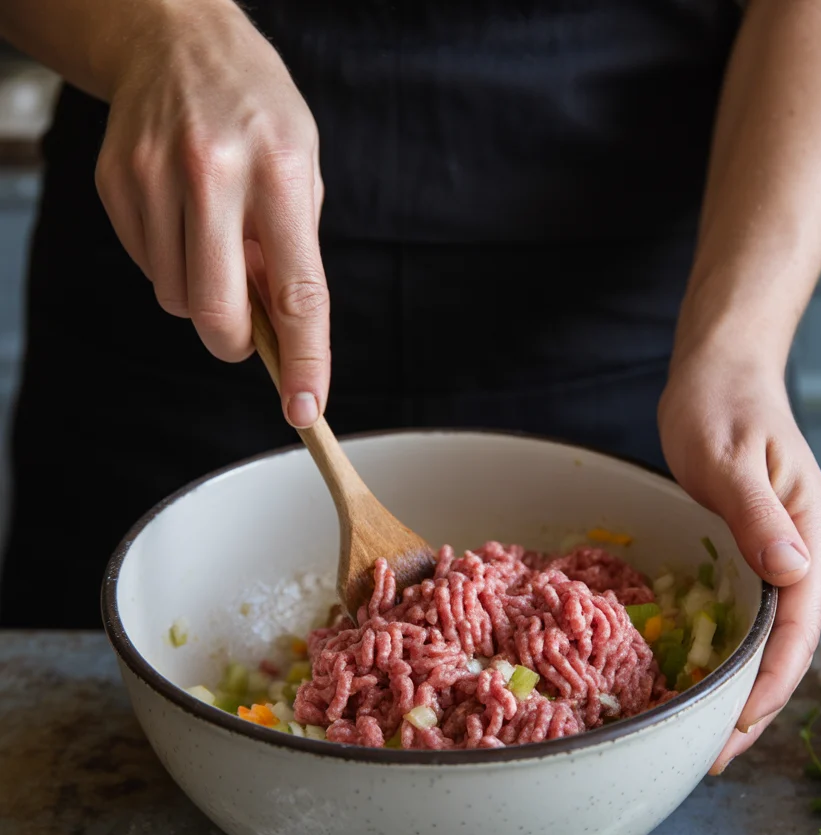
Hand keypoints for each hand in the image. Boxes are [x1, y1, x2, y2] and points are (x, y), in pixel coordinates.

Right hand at [94, 1, 327, 427]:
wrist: (176, 39)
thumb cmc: (257, 113)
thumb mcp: (301, 170)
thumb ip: (293, 253)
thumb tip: (281, 336)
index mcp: (280, 173)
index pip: (298, 293)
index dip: (305, 360)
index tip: (306, 410)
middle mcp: (214, 174)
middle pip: (216, 313)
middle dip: (235, 341)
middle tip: (248, 331)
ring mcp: (155, 176)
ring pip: (176, 300)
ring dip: (202, 295)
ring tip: (216, 242)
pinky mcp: (116, 183)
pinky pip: (148, 269)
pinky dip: (171, 265)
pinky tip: (184, 221)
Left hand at [658, 358, 820, 773]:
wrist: (724, 375)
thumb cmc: (719, 408)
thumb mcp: (726, 458)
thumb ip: (757, 515)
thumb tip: (794, 572)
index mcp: (812, 530)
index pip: (799, 626)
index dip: (769, 686)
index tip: (734, 731)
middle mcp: (818, 548)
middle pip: (793, 643)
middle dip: (756, 702)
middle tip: (710, 755)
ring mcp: (803, 553)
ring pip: (782, 635)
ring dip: (750, 684)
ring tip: (707, 732)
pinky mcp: (780, 552)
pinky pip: (769, 615)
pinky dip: (744, 651)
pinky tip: (715, 678)